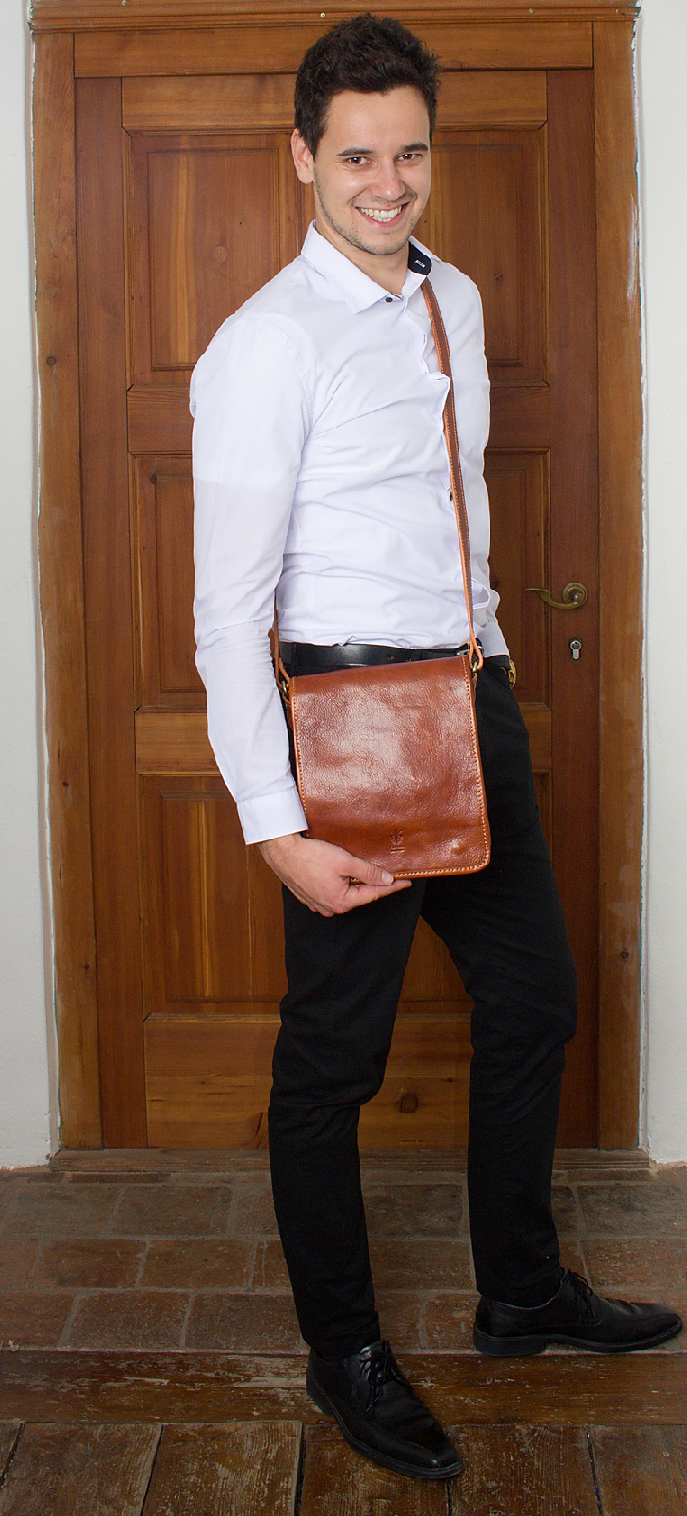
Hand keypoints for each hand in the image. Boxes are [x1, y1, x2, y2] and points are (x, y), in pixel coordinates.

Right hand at [258, 832, 411, 916]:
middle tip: (388, 874)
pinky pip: (332, 893)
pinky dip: (340, 885)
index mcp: (341, 901)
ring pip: (345, 895)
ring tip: (365, 872)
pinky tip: (342, 875)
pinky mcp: (310, 897)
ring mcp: (318, 904)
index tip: (406, 883)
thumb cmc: (310, 855)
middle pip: (359, 896)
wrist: (282, 852)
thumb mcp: (345, 861)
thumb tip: (387, 879)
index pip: (374, 894)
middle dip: (373, 885)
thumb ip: (368, 872)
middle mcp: (330, 907)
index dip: (392, 887)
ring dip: (355, 884)